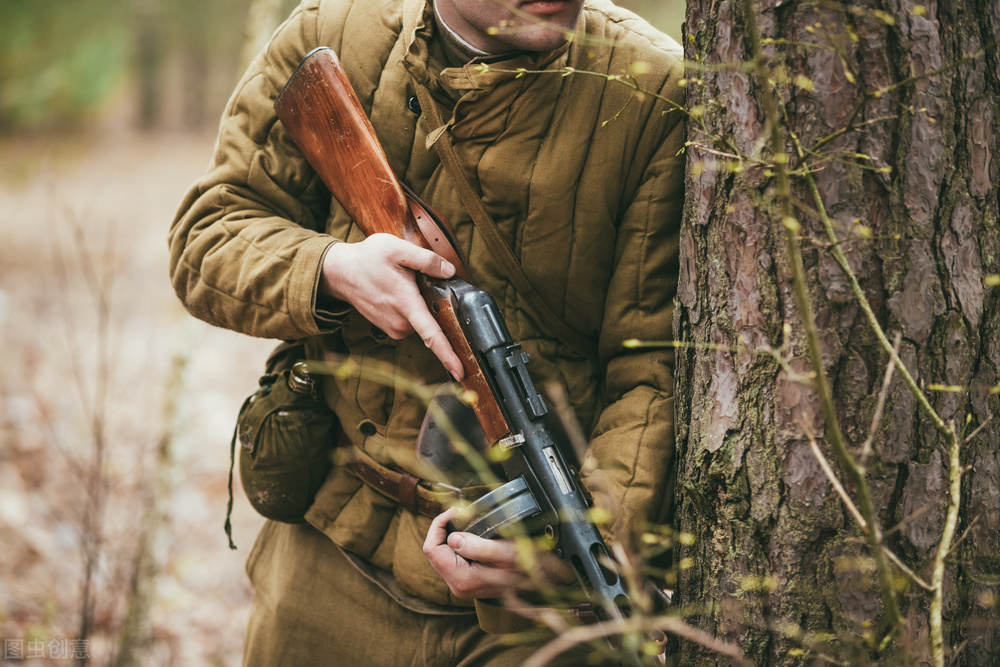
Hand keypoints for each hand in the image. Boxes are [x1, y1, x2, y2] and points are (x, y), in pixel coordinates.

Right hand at [320, 234, 463, 379]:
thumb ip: (426, 260)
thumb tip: (449, 271)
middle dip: (432, 303)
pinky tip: (396, 292)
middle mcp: (400, 323)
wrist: (340, 273)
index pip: (432, 336)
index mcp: (405, 305)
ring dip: (418, 304)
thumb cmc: (367, 260)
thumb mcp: (397, 249)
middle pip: (432, 320)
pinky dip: (410, 308)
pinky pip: (411, 320)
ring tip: (400, 284)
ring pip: (421, 319)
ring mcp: (393, 328)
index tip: (461, 373)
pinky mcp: (390, 328)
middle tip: (413, 279)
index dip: (449, 355)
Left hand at [423, 508, 573, 599]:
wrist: (539, 580)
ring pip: (440, 555)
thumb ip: (477, 546)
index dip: (438, 525)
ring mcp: (460, 585)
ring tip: (462, 521)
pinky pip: (449, 559)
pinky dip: (454, 544)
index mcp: (462, 579)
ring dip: (448, 536)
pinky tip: (467, 535)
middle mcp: (457, 586)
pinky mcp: (465, 581)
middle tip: (457, 512)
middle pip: (433, 552)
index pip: (432, 548)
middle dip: (442, 529)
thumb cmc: (526, 565)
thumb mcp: (505, 551)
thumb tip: (452, 538)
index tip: (454, 511)